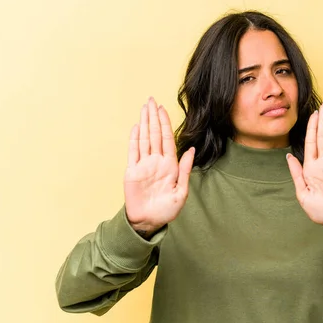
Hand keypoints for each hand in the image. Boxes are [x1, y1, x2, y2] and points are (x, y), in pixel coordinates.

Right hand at [124, 97, 194, 231]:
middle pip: (154, 135)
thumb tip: (190, 149)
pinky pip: (133, 152)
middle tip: (151, 100)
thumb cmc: (166, 210)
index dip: (165, 123)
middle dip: (153, 117)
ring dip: (144, 123)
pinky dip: (134, 139)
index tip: (163, 109)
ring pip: (143, 139)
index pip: (167, 139)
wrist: (149, 222)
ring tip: (144, 108)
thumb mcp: (181, 191)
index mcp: (169, 165)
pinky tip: (136, 127)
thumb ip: (185, 169)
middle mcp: (156, 162)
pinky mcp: (132, 171)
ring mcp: (143, 165)